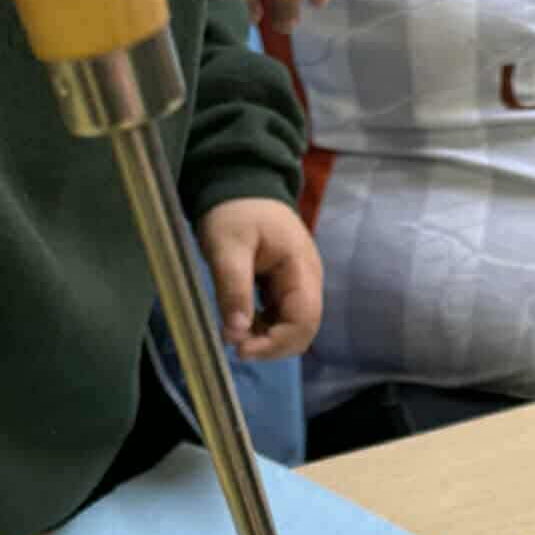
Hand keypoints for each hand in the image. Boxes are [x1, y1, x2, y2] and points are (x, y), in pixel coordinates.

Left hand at [198, 197, 321, 359]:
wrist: (241, 184)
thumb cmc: (235, 210)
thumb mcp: (227, 246)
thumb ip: (233, 288)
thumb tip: (236, 333)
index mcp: (301, 267)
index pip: (304, 320)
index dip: (276, 343)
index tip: (241, 350)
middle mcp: (308, 280)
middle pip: (302, 330)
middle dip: (271, 345)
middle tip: (236, 347)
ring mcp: (300, 284)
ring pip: (293, 328)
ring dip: (266, 339)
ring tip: (234, 334)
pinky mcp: (287, 287)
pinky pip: (282, 318)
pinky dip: (263, 328)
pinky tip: (240, 324)